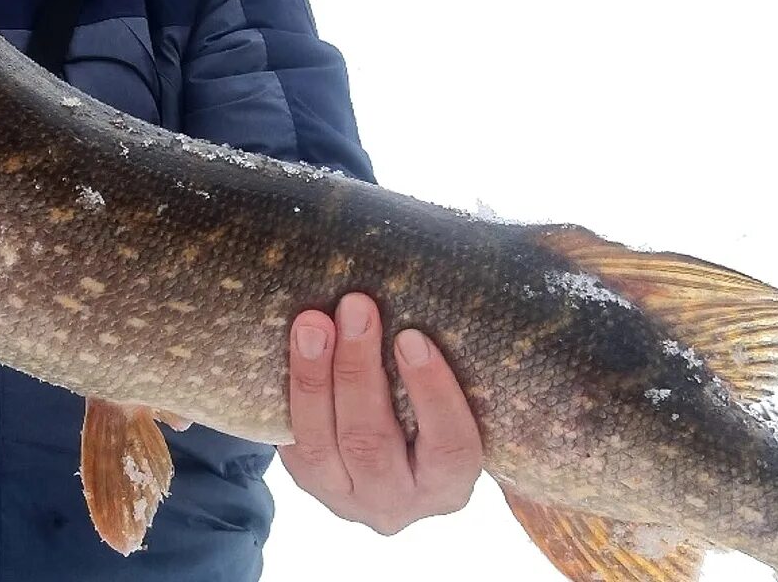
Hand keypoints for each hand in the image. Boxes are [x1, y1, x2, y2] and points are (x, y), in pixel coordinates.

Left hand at [278, 292, 483, 534]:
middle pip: (373, 441)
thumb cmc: (430, 403)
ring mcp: (346, 497)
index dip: (432, 394)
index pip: (450, 447)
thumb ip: (457, 359)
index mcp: (451, 483)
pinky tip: (293, 342)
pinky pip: (289, 438)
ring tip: (312, 320)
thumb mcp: (458, 398)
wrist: (386, 453)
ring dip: (313, 375)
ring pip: (321, 442)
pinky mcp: (306, 482)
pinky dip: (289, 387)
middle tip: (355, 306)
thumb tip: (488, 275)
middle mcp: (400, 502)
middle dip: (358, 370)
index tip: (413, 337)